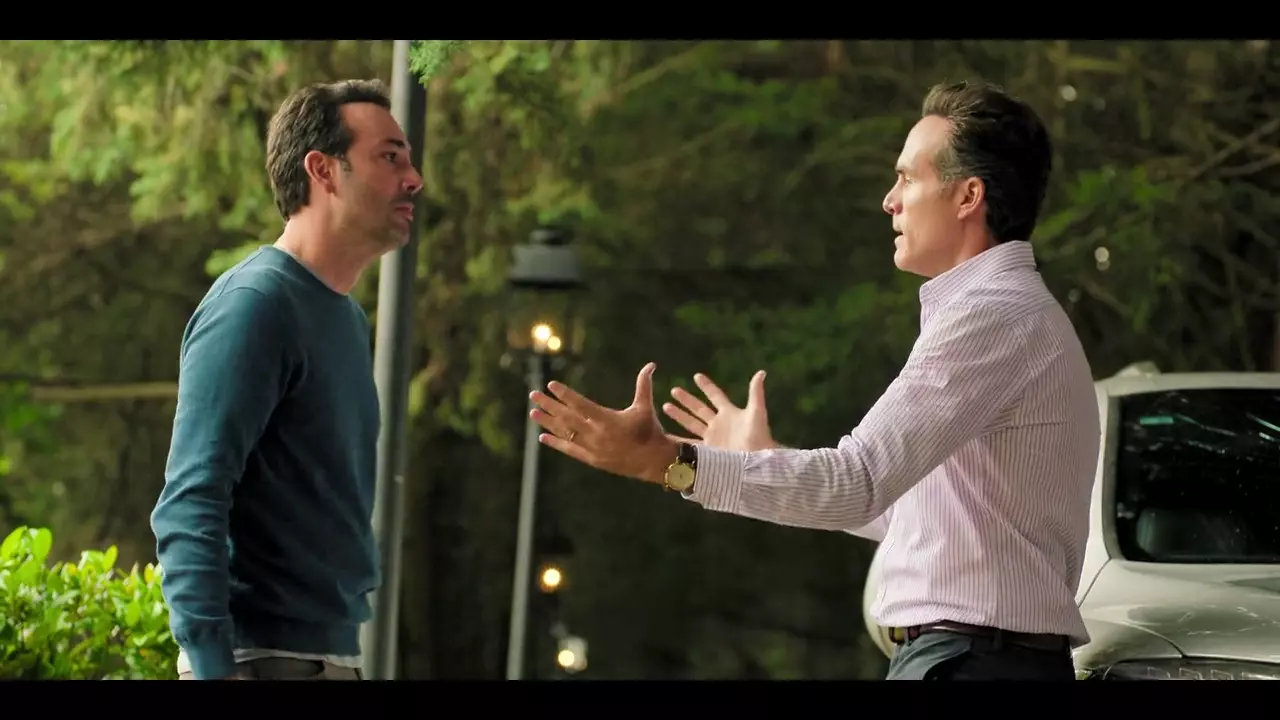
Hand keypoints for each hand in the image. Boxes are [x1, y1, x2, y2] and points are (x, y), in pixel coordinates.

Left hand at [529, 362, 678, 484]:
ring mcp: (593, 448)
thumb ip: (644, 385)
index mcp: (608, 419)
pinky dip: (555, 443)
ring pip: (565, 434)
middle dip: (549, 405)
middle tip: (533, 394)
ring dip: (548, 423)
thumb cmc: (650, 430)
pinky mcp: (592, 459)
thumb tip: (651, 364)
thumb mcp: (645, 407)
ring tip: (533, 413)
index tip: (551, 385)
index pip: (580, 404)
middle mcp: (597, 434)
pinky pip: (570, 450)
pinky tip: (542, 437)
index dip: (565, 394)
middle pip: (567, 418)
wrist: (653, 461)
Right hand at [662, 371, 777, 451]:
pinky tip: (668, 436)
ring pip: (692, 423)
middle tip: (674, 390)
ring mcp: (713, 437)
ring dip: (679, 415)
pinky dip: (679, 440)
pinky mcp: (709, 450)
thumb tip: (761, 372)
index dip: (706, 386)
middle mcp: (719, 424)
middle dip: (686, 399)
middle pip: (699, 408)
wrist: (757, 461)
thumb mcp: (757, 412)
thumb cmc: (759, 436)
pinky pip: (691, 443)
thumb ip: (756, 392)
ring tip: (665, 406)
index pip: (715, 395)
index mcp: (730, 413)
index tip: (696, 376)